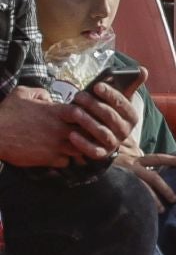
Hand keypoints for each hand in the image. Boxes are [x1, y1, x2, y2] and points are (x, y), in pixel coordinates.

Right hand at [0, 81, 137, 166]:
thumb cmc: (6, 113)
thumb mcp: (21, 94)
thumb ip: (40, 93)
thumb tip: (48, 97)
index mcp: (56, 111)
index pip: (85, 112)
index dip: (86, 114)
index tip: (81, 117)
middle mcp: (60, 128)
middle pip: (88, 132)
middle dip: (88, 133)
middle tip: (83, 133)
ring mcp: (56, 144)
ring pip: (80, 148)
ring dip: (78, 148)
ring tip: (72, 146)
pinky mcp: (48, 158)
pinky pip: (66, 161)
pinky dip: (65, 160)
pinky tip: (59, 156)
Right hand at [114, 150, 175, 208]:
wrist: (89, 165)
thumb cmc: (110, 165)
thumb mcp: (126, 161)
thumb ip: (139, 165)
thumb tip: (155, 171)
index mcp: (135, 160)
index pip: (156, 158)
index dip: (170, 160)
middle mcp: (131, 167)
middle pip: (152, 177)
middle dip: (165, 189)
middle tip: (174, 199)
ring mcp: (123, 176)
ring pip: (142, 188)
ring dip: (152, 200)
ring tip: (161, 210)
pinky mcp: (115, 185)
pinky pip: (128, 195)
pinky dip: (136, 203)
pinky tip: (142, 213)